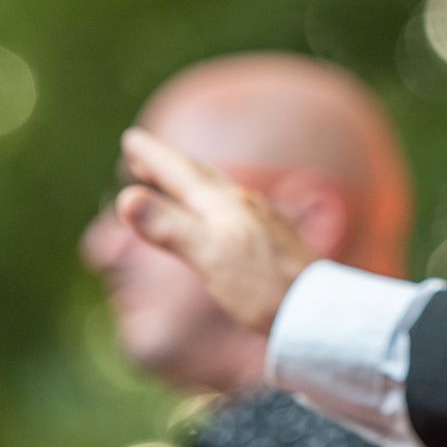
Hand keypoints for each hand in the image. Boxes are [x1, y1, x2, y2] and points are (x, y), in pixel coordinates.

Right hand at [115, 128, 316, 333]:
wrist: (319, 309)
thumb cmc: (263, 287)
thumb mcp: (210, 256)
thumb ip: (170, 228)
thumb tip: (127, 198)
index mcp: (224, 205)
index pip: (181, 173)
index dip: (153, 156)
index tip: (132, 137)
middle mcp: (243, 204)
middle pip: (198, 176)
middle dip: (167, 163)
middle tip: (141, 150)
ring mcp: (260, 219)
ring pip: (216, 190)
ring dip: (189, 181)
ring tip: (173, 178)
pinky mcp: (271, 239)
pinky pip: (230, 207)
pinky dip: (209, 202)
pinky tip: (218, 215)